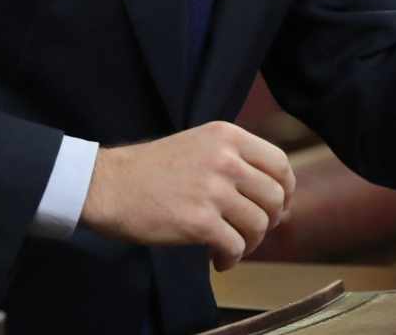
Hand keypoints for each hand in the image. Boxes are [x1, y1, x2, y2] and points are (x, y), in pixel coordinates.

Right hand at [79, 121, 293, 270]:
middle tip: (250, 231)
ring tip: (231, 246)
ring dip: (250, 243)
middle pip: (275, 196)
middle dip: (269, 221)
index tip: (277, 207)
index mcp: (228, 136)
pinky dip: (232, 259)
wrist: (109, 184)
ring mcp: (212, 189)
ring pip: (259, 224)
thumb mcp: (200, 145)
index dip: (285, 190)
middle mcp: (225, 158)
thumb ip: (238, 163)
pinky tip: (218, 259)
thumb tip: (280, 201)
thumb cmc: (153, 169)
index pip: (280, 163)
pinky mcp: (198, 221)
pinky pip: (235, 246)